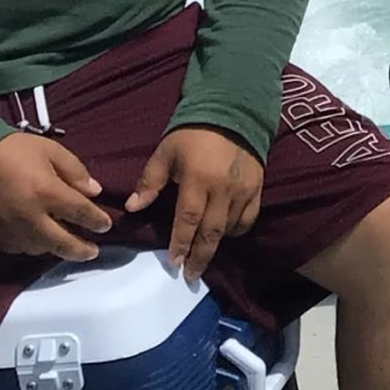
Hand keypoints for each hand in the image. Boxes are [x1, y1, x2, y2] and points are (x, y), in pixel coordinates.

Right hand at [0, 133, 110, 260]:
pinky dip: (35, 246)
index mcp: (47, 192)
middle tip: (94, 251)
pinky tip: (41, 240)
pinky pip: (20, 249)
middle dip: (82, 250)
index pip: (81, 213)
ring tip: (68, 245)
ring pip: (42, 249)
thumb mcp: (51, 150)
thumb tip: (94, 192)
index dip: (97, 221)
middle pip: (63, 243)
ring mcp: (11, 231)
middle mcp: (31, 218)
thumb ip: (75, 172)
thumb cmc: (13, 149)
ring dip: (57, 249)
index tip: (106, 225)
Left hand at [125, 126, 262, 283]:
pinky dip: (236, 231)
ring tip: (204, 257)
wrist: (233, 114)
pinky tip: (226, 235)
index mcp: (198, 180)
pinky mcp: (257, 188)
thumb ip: (150, 181)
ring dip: (216, 245)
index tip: (174, 263)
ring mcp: (243, 190)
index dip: (181, 244)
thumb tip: (132, 208)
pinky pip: (248, 218)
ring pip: (230, 228)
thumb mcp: (165, 153)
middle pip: (211, 232)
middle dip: (200, 256)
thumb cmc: (193, 135)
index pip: (188, 220)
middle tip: (191, 276)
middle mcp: (223, 190)